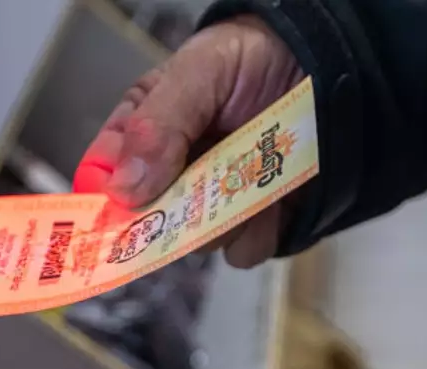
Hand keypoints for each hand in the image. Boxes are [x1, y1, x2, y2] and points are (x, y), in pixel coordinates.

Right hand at [75, 16, 303, 267]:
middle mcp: (171, 176)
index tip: (121, 206)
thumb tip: (123, 187)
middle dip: (174, 213)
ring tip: (253, 176)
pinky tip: (274, 199)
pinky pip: (243, 252)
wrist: (326, 66)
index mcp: (141, 134)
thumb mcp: (199, 71)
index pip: (101, 177)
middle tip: (202, 185)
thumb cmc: (254, 58)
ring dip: (225, 219)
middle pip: (147, 224)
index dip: (104, 198)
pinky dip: (260, 232)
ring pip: (197, 244)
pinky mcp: (254, 225)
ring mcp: (213, 204)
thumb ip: (159, 122)